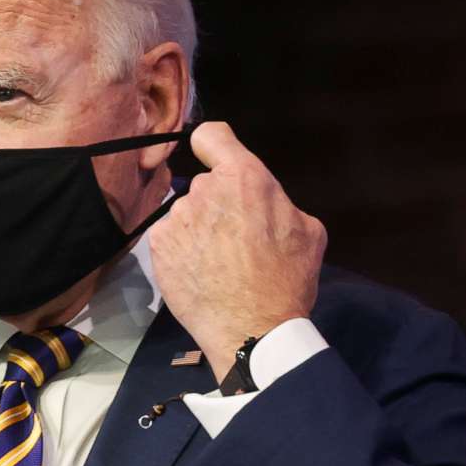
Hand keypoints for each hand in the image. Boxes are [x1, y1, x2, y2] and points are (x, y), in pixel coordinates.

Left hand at [147, 121, 323, 380]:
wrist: (251, 329)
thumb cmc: (287, 280)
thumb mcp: (308, 232)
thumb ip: (279, 201)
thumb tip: (265, 200)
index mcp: (244, 178)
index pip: (212, 135)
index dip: (215, 147)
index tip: (219, 163)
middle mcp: (204, 189)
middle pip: (206, 185)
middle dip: (220, 205)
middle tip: (238, 240)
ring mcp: (177, 217)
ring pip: (189, 214)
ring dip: (200, 230)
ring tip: (219, 264)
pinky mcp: (157, 244)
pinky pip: (171, 238)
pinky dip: (182, 252)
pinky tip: (200, 274)